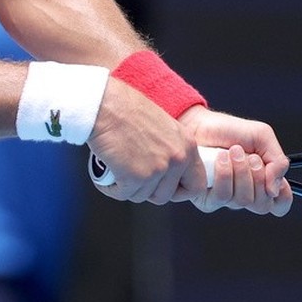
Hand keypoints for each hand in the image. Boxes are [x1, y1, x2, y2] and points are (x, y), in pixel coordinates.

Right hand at [86, 79, 193, 203]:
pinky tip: (107, 173)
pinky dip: (111, 187)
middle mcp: (177, 158)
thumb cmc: (126, 109)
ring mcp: (157, 169)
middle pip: (164, 196)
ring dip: (127, 187)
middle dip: (147, 190)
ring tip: (118, 169)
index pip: (196, 185)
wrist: (105, 105)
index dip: (178, 191)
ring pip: (142, 196)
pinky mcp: (135, 177)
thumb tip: (166, 173)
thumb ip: (171, 149)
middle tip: (134, 177)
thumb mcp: (163, 127)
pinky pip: (123, 194)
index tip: (164, 188)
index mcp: (187, 145)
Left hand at [173, 106, 292, 215]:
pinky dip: (224, 174)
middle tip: (249, 156)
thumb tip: (275, 189)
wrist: (199, 124)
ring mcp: (228, 198)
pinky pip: (222, 197)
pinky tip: (220, 159)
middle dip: (257, 176)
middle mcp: (246, 193)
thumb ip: (278, 162)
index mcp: (264, 182)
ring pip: (243, 200)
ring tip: (232, 152)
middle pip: (262, 205)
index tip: (273, 177)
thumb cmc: (229, 131)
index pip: (280, 204)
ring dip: (240, 171)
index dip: (281, 195)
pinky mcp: (208, 199)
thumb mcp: (263, 137)